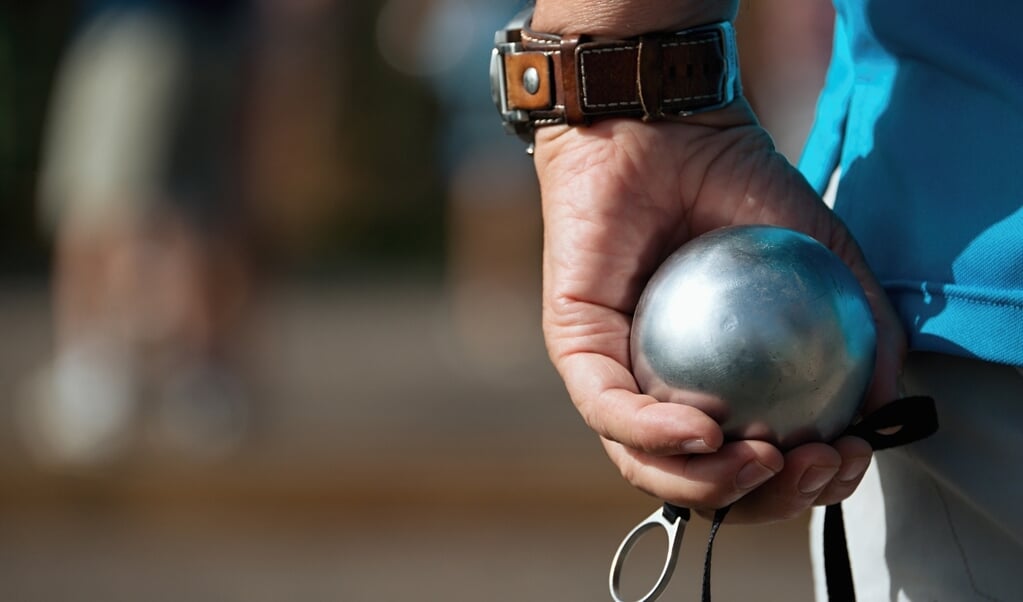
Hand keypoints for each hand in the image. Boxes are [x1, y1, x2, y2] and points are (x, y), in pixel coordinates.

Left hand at [533, 99, 904, 522]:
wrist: (669, 124)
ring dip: (709, 485)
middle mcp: (659, 388)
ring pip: (647, 464)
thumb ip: (862, 328)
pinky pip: (609, 409)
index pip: (752, 460)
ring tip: (763, 461)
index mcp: (714, 380)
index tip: (846, 459)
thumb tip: (882, 409)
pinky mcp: (574, 347)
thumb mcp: (825, 258)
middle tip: (809, 469)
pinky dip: (657, 433)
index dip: (801, 483)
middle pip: (699, 480)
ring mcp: (614, 373)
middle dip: (759, 500)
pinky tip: (705, 431)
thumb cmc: (738, 183)